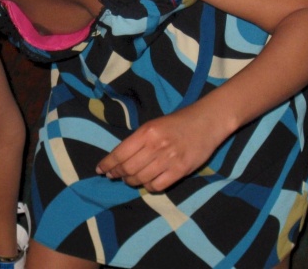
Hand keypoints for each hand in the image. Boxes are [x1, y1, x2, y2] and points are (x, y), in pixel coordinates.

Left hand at [96, 106, 226, 191]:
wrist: (207, 122)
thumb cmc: (178, 122)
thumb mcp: (154, 125)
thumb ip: (138, 141)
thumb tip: (119, 159)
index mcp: (146, 132)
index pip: (120, 153)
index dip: (107, 164)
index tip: (100, 169)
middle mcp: (156, 146)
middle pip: (128, 168)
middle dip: (117, 174)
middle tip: (114, 175)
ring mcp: (169, 159)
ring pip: (141, 179)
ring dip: (132, 181)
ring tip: (130, 179)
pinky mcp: (181, 170)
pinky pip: (157, 186)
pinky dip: (149, 186)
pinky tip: (148, 182)